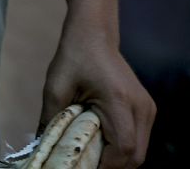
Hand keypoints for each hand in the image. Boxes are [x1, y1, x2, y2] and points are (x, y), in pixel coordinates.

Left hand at [42, 27, 154, 168]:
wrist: (95, 34)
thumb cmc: (74, 57)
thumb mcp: (55, 88)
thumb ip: (50, 121)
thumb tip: (42, 149)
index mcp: (120, 100)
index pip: (123, 148)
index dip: (105, 166)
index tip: (83, 166)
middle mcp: (141, 107)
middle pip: (135, 156)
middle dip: (111, 167)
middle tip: (85, 164)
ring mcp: (147, 108)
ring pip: (139, 151)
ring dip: (117, 159)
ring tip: (92, 155)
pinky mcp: (147, 109)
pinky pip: (139, 140)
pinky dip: (122, 148)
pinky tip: (101, 142)